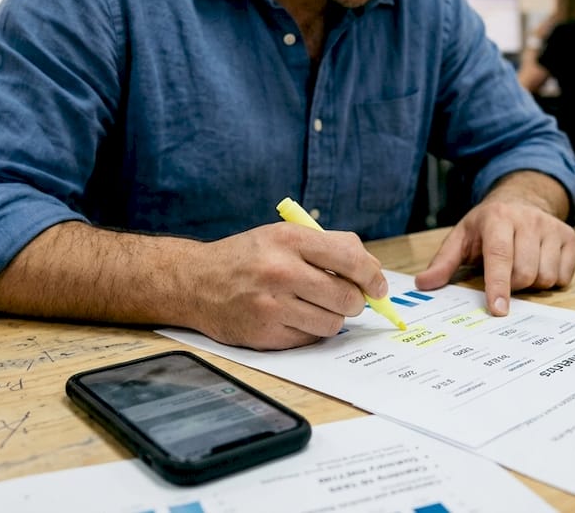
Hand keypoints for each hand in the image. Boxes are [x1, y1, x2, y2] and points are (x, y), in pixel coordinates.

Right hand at [189, 223, 387, 349]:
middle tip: (346, 298)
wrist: (196, 282)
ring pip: (332, 322)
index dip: (372, 276)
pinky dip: (309, 330)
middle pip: (346, 296)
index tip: (378, 286)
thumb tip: (372, 270)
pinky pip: (310, 338)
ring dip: (332, 317)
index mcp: (288, 239)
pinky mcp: (266, 334)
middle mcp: (280, 271)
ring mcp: (272, 305)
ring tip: (313, 305)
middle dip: (355, 301)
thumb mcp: (283, 236)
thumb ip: (328, 246)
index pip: (349, 258)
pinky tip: (292, 316)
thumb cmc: (247, 258)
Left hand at [415, 176, 574, 315]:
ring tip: (520, 267)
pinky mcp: (569, 236)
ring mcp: (551, 227)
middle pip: (524, 273)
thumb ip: (443, 262)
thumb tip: (423, 283)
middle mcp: (527, 219)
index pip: (499, 256)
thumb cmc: (487, 226)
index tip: (498, 310)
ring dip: (532, 284)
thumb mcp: (462, 238)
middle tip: (504, 276)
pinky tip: (538, 264)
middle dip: (513, 285)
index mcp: (497, 218)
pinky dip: (550, 279)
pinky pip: (563, 276)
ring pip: (546, 277)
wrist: (519, 200)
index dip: (498, 285)